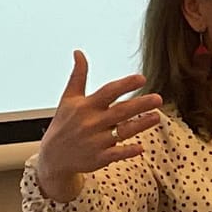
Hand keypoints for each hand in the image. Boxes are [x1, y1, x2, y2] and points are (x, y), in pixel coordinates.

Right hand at [35, 51, 162, 199]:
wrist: (53, 157)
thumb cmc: (64, 124)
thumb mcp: (68, 99)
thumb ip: (78, 76)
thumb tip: (79, 53)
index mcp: (86, 106)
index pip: (108, 92)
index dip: (125, 85)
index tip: (142, 79)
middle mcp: (92, 123)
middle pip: (120, 112)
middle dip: (140, 104)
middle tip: (158, 98)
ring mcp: (96, 141)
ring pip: (123, 131)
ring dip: (141, 124)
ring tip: (156, 116)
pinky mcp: (99, 158)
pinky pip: (117, 153)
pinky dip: (128, 151)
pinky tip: (141, 147)